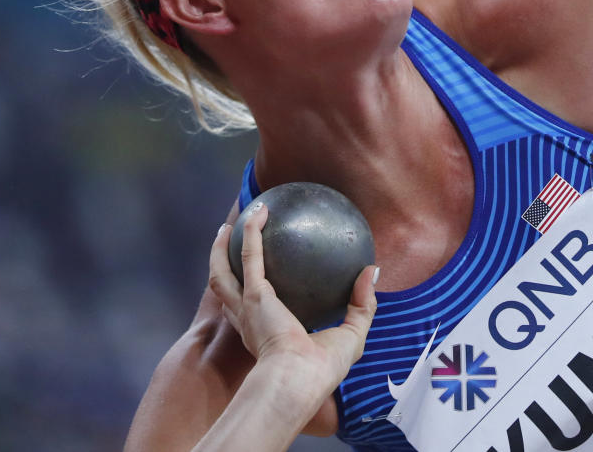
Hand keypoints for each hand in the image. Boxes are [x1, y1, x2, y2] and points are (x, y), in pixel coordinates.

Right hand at [208, 203, 378, 398]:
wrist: (298, 381)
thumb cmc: (322, 370)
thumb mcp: (351, 335)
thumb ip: (361, 303)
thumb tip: (371, 271)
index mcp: (265, 337)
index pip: (247, 318)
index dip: (243, 302)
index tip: (251, 286)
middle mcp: (249, 322)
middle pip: (225, 291)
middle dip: (222, 269)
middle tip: (229, 247)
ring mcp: (248, 307)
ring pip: (221, 274)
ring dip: (220, 248)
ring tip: (229, 226)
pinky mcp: (255, 294)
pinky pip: (250, 254)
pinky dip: (252, 231)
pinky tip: (260, 212)